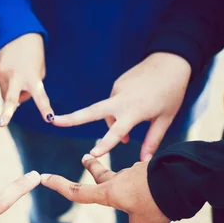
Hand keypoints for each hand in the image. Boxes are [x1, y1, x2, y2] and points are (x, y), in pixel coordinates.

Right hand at [0, 33, 53, 125]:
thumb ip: (30, 89)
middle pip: (11, 98)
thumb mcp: (39, 72)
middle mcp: (16, 77)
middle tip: (2, 124)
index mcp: (32, 77)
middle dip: (6, 112)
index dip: (45, 108)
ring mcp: (2, 74)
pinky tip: (11, 70)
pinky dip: (7, 82)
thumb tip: (14, 102)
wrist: (18, 34)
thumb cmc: (33, 57)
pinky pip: (2, 85)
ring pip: (6, 95)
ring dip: (12, 92)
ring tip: (18, 75)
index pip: (41, 96)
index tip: (49, 118)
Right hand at [41, 156, 170, 222]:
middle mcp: (121, 181)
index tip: (43, 177)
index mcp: (111, 192)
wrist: (183, 180)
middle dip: (93, 167)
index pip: (78, 192)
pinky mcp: (155, 174)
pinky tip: (176, 216)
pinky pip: (156, 197)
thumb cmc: (157, 202)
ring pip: (138, 197)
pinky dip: (164, 210)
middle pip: (102, 175)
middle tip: (85, 159)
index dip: (60, 187)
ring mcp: (138, 175)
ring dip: (149, 216)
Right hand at [53, 53, 190, 160]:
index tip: (93, 154)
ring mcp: (117, 90)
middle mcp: (121, 99)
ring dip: (113, 124)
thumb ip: (152, 140)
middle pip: (92, 111)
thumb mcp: (165, 119)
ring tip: (132, 129)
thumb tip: (144, 161)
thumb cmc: (171, 92)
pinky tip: (135, 106)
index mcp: (135, 110)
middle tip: (52, 121)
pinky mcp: (116, 84)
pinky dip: (119, 111)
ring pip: (107, 113)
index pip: (117, 131)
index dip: (105, 144)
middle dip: (71, 118)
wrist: (170, 61)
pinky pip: (113, 103)